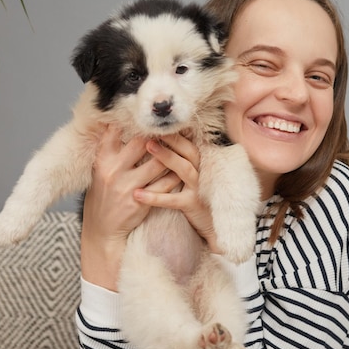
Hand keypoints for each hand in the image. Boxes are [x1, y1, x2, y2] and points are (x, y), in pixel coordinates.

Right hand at [80, 125, 181, 289]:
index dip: (135, 122)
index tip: (149, 114)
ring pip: (159, 163)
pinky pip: (166, 184)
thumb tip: (117, 122)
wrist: (102, 229)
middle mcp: (114, 172)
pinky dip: (176, 174)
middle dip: (159, 134)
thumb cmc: (103, 194)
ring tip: (184, 144)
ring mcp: (128, 187)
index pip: (116, 133)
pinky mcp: (142, 202)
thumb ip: (109, 147)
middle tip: (173, 126)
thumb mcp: (100, 169)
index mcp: (102, 160)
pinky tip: (185, 167)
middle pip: (142, 144)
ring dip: (173, 153)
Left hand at [133, 134, 221, 253]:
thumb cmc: (194, 198)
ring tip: (148, 146)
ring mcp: (198, 188)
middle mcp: (201, 173)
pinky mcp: (192, 205)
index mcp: (199, 164)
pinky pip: (172, 199)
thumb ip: (178, 162)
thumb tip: (158, 143)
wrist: (211, 227)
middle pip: (188, 151)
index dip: (174, 132)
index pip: (188, 143)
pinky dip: (154, 197)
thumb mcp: (189, 178)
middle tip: (151, 128)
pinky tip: (137, 194)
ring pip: (183, 169)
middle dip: (171, 139)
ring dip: (166, 156)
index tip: (156, 122)